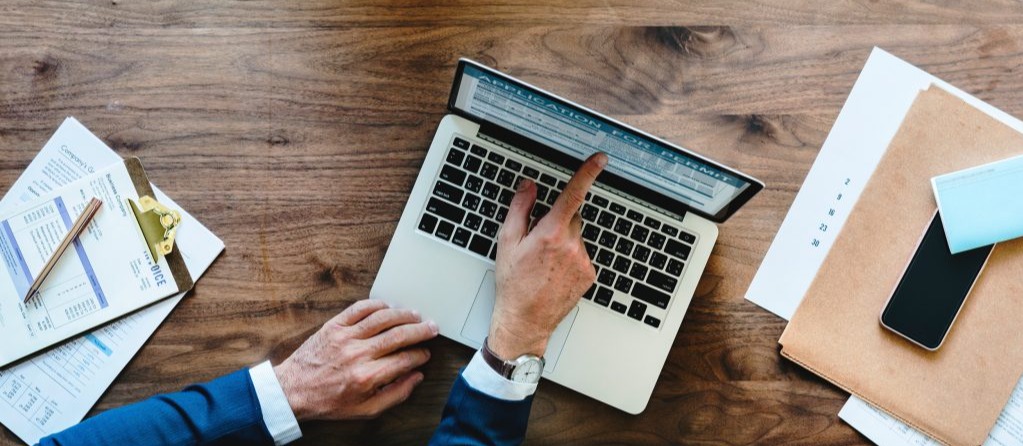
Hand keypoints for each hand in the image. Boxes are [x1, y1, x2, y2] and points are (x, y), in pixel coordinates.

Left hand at [273, 300, 438, 420]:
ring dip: (403, 314)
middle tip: (431, 328)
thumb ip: (395, 395)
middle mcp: (358, 354)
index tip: (425, 354)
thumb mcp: (365, 409)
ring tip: (415, 315)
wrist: (294, 390)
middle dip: (420, 330)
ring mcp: (345, 337)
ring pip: (382, 318)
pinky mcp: (334, 326)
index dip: (420, 355)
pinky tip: (388, 307)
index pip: (404, 360)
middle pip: (398, 335)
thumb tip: (416, 378)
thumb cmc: (329, 401)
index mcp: (367, 376)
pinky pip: (360, 308)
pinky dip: (377, 304)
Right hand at [489, 152, 607, 359]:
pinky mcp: (589, 274)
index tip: (599, 160)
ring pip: (577, 237)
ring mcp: (583, 261)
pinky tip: (554, 272)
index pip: (573, 195)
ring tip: (545, 263)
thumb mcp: (507, 242)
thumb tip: (528, 187)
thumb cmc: (513, 283)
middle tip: (538, 242)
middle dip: (557, 222)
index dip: (587, 173)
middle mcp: (571, 245)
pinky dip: (571, 258)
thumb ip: (520, 209)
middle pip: (572, 216)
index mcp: (550, 234)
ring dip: (564, 242)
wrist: (525, 320)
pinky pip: (582, 254)